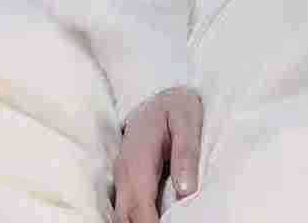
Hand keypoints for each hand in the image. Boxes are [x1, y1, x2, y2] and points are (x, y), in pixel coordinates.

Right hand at [112, 86, 202, 221]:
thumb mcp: (187, 120)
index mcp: (138, 161)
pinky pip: (125, 211)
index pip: (140, 206)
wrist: (161, 96)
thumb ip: (186, 153)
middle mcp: (125, 174)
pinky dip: (136, 219)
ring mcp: (122, 180)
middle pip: (124, 218)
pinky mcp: (126, 185)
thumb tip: (185, 190)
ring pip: (121, 217)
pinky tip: (153, 219)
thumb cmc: (176, 107)